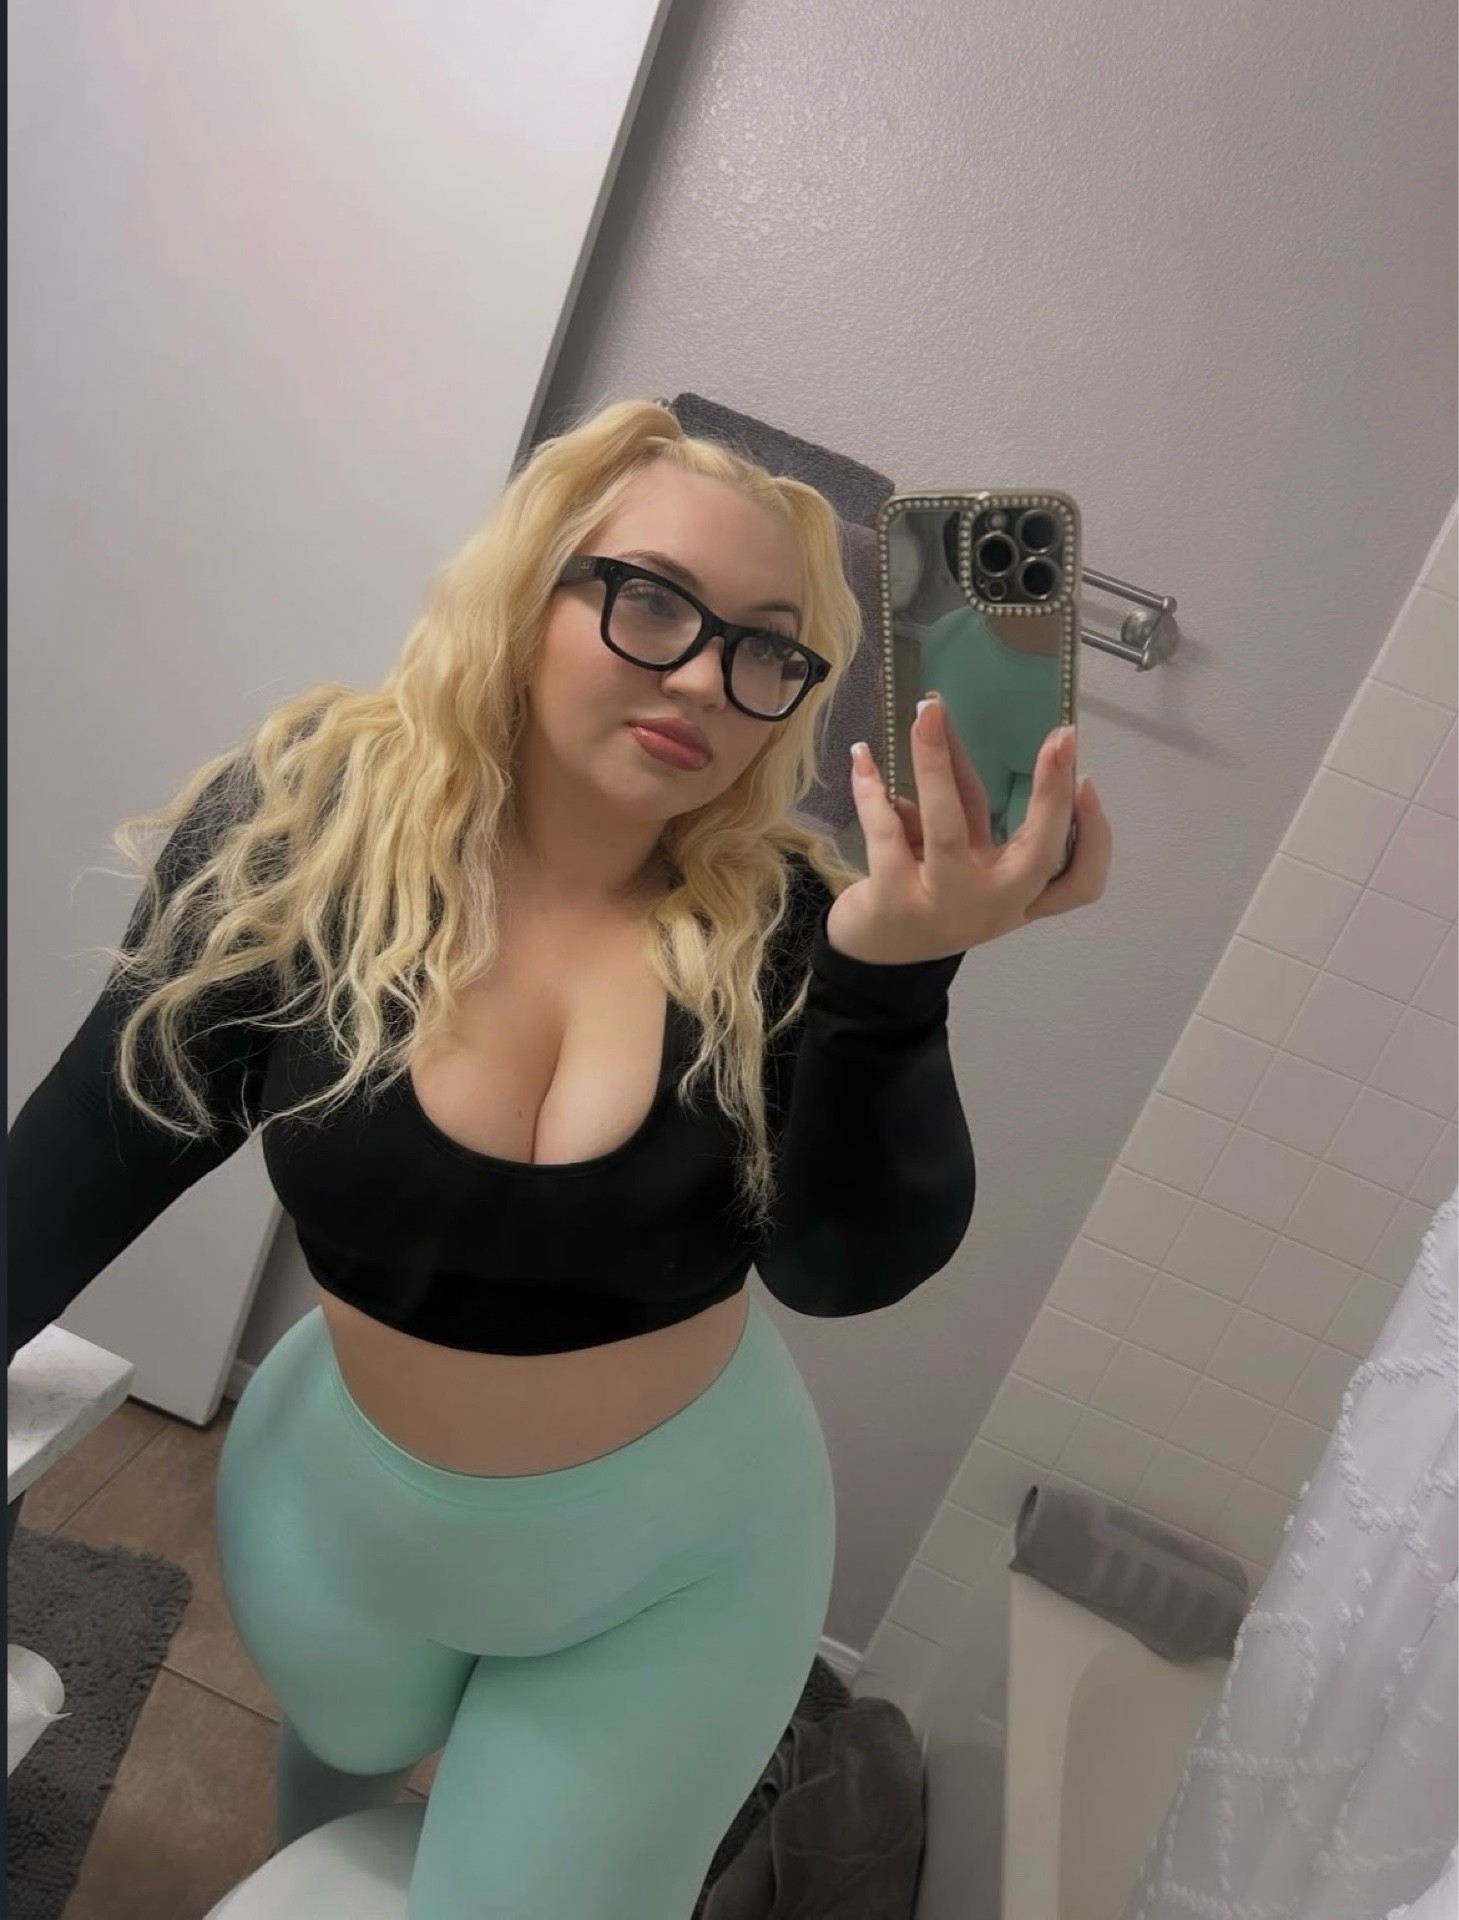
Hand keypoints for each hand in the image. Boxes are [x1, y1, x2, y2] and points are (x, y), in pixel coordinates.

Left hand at [824, 692, 1111, 966]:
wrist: (872, 954)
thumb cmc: (929, 892)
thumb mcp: (964, 858)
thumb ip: (971, 813)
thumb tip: (952, 743)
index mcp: (1019, 895)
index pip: (1076, 878)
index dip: (1093, 834)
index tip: (1088, 779)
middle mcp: (992, 906)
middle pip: (1036, 853)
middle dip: (1049, 794)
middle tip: (1058, 739)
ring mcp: (944, 907)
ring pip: (949, 829)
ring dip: (938, 764)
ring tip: (928, 715)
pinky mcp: (894, 903)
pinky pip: (887, 834)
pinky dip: (872, 791)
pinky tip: (863, 757)